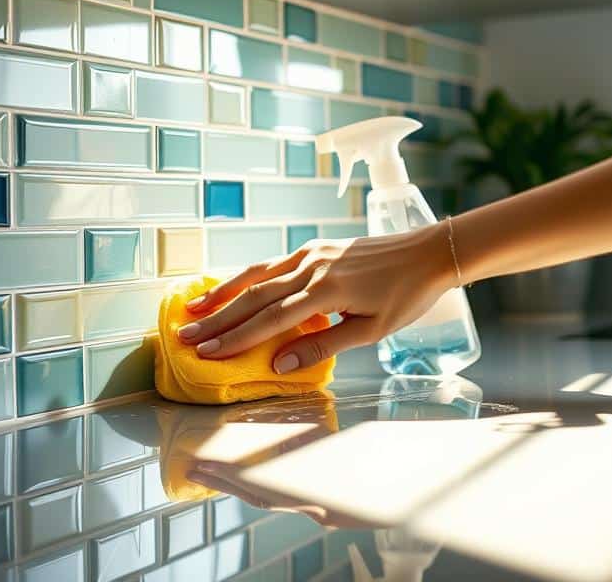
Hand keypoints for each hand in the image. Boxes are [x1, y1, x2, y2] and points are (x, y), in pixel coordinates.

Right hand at [178, 223, 456, 372]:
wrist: (427, 253)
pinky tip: (231, 288)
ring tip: (194, 309)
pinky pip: (272, 263)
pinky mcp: (314, 246)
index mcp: (326, 291)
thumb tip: (279, 365)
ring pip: (257, 274)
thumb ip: (323, 346)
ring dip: (224, 293)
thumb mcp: (371, 331)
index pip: (270, 320)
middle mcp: (311, 267)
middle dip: (218, 319)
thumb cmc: (405, 297)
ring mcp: (311, 252)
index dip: (236, 339)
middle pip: (254, 297)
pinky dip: (247, 277)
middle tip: (184, 336)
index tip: (207, 353)